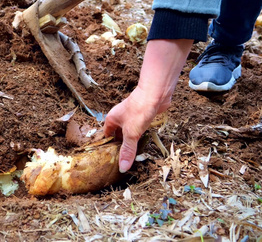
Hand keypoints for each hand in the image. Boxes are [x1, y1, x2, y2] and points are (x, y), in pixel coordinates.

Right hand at [103, 38, 193, 171]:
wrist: (155, 94)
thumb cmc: (139, 110)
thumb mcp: (131, 133)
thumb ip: (127, 150)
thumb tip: (122, 167)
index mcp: (112, 119)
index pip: (106, 135)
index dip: (108, 147)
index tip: (110, 159)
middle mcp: (120, 117)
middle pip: (117, 134)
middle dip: (120, 146)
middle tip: (121, 161)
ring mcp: (131, 117)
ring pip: (128, 132)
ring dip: (130, 142)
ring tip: (131, 155)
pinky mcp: (142, 116)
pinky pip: (138, 129)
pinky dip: (139, 137)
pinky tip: (142, 144)